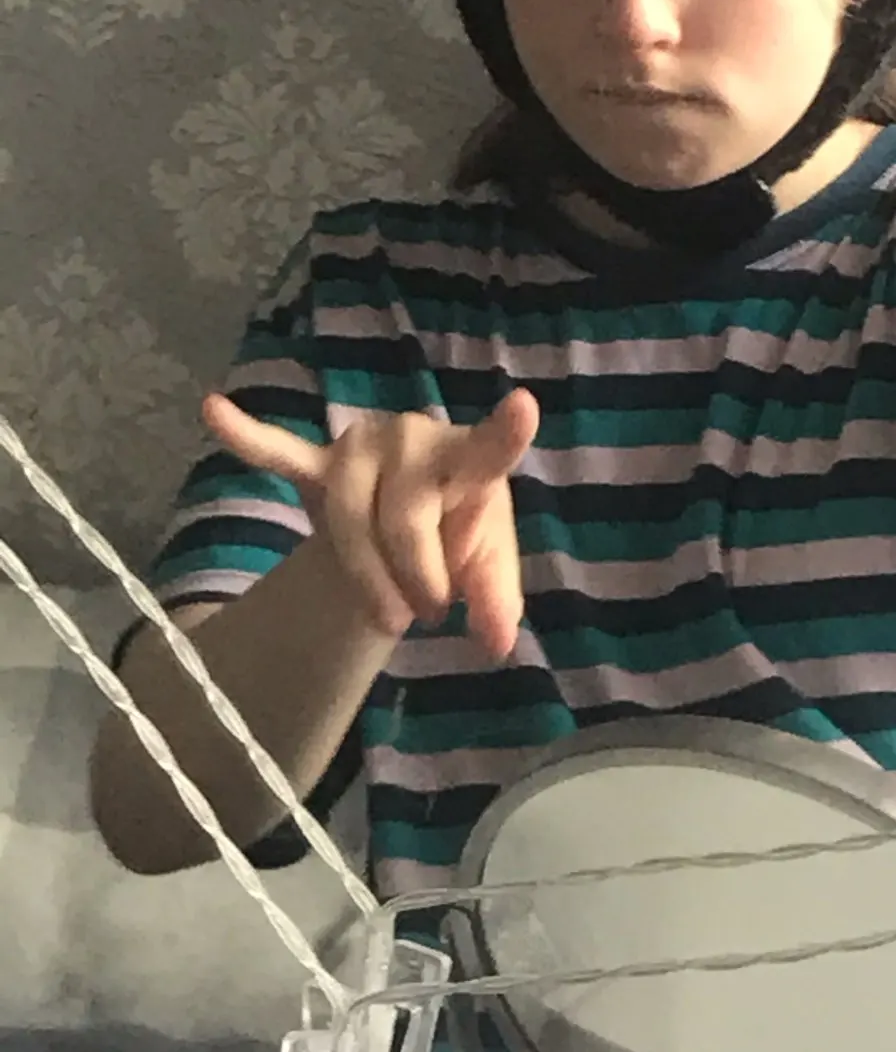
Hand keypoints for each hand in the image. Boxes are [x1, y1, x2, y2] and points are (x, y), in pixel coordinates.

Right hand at [203, 387, 540, 659]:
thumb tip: (496, 645)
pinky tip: (215, 411)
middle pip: (405, 519)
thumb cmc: (457, 538)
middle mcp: (414, 438)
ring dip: (368, 577)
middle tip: (429, 614)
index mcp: (467, 460)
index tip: (525, 407)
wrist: (410, 527)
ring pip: (348, 519)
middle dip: (418, 580)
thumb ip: (496, 603)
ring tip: (388, 616)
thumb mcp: (486, 573)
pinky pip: (278, 453)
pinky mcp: (318, 462)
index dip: (506, 434)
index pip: (489, 451)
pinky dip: (248, 437)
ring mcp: (361, 448)